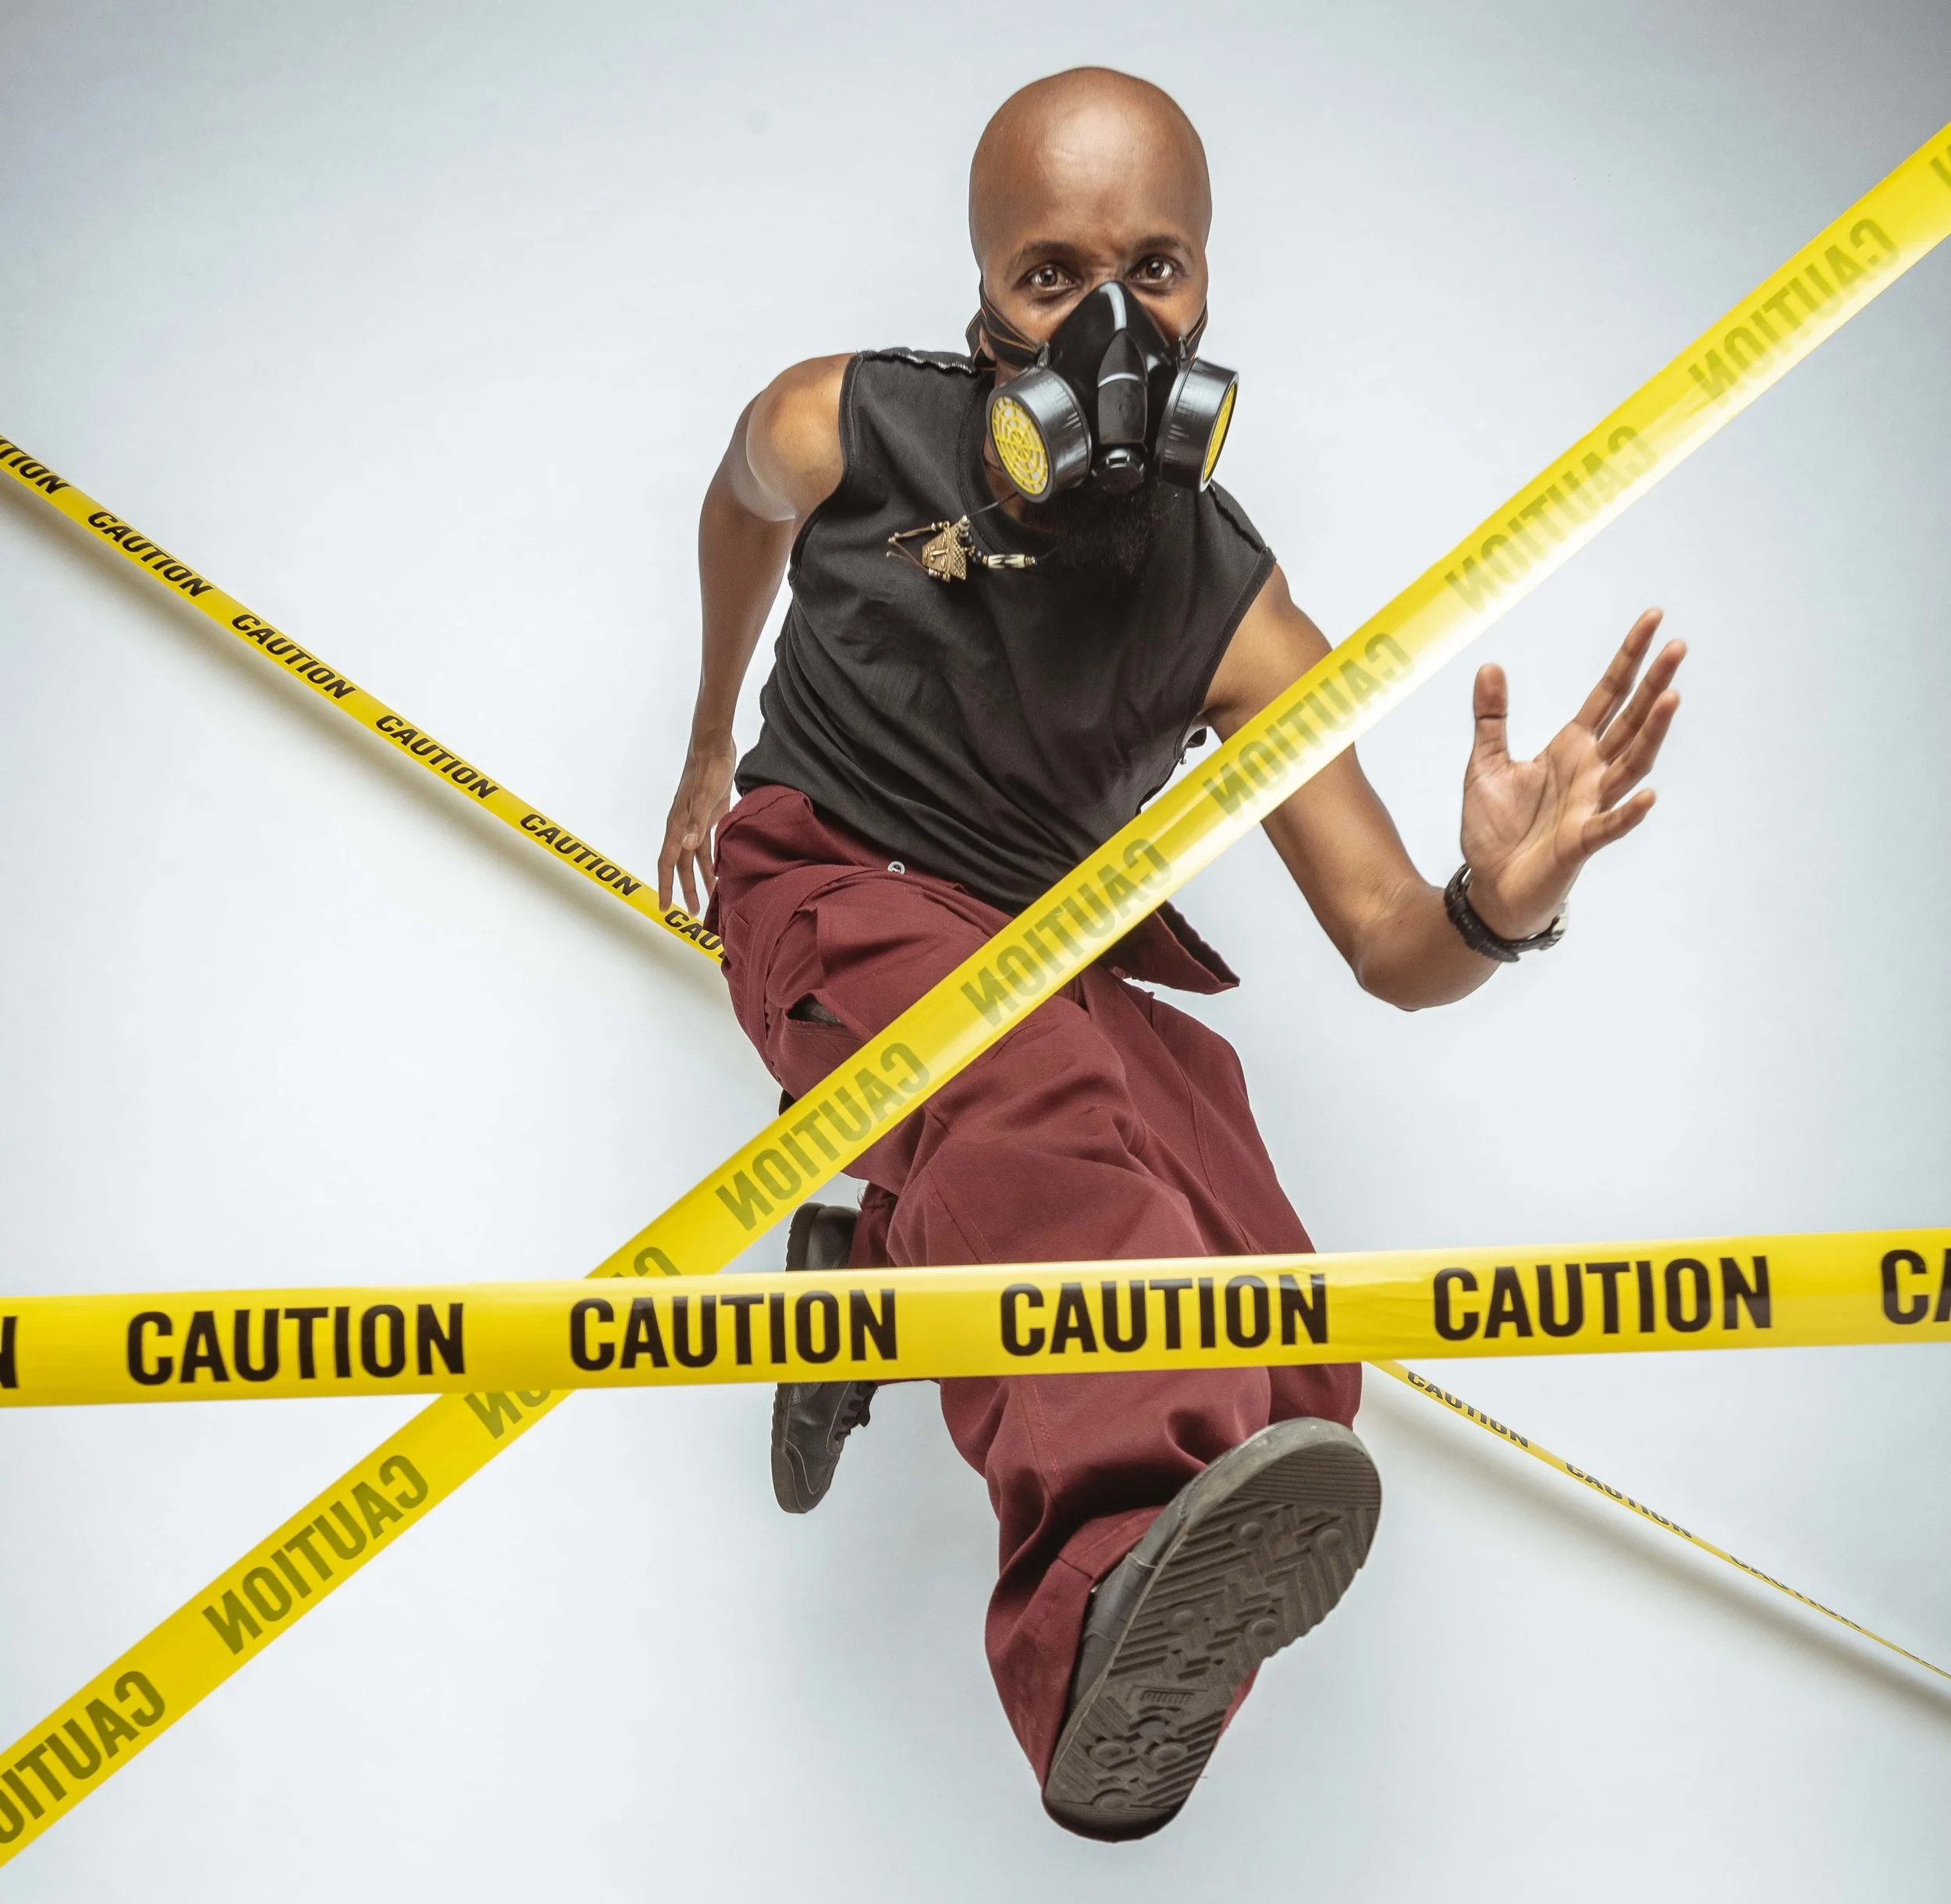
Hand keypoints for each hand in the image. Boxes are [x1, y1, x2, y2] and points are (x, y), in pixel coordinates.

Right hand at [658, 732, 737, 915]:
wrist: (715, 746)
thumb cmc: (709, 768)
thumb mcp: (706, 795)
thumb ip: (698, 821)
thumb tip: (689, 846)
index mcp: (678, 825)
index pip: (668, 863)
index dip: (667, 886)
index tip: (666, 908)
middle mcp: (684, 827)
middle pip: (683, 866)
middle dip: (687, 890)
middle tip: (695, 914)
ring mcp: (696, 822)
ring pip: (696, 858)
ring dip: (702, 879)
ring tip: (711, 900)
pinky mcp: (711, 816)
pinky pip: (709, 846)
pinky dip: (714, 861)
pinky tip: (722, 873)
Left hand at [1459, 608, 1684, 939]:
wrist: (1490, 885)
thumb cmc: (1496, 828)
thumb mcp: (1484, 763)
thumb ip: (1491, 717)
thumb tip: (1489, 666)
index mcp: (1571, 748)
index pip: (1608, 695)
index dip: (1629, 659)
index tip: (1653, 620)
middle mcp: (1590, 772)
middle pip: (1630, 721)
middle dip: (1653, 685)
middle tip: (1678, 646)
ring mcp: (1590, 807)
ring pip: (1630, 765)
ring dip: (1651, 734)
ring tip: (1671, 698)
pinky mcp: (1580, 843)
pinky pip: (1608, 825)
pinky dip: (1627, 812)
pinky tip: (1647, 794)